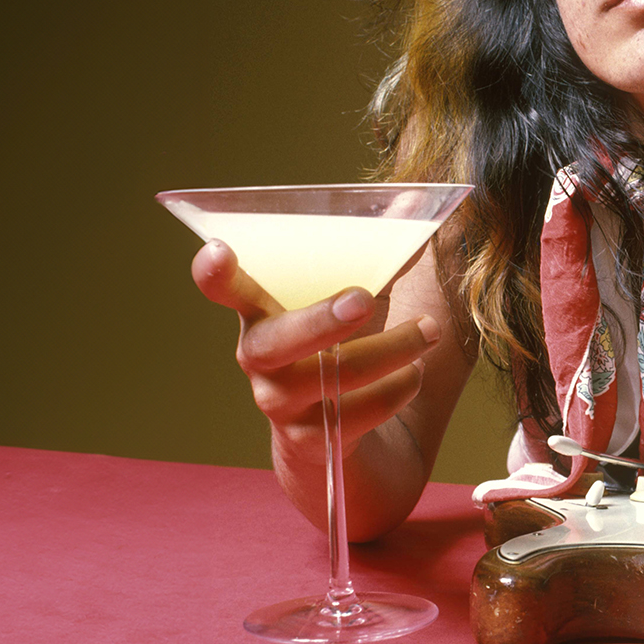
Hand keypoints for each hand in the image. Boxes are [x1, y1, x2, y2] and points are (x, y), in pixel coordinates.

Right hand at [190, 240, 440, 461]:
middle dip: (321, 319)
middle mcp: (260, 358)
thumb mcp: (357, 300)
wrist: (341, 437)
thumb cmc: (343, 349)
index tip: (217, 251)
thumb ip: (380, 254)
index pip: (225, 290)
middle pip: (275, 342)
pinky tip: (413, 374)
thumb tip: (413, 203)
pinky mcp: (311, 440)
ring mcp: (280, 403)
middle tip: (364, 298)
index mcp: (262, 312)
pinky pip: (356, 414)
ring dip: (391, 348)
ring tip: (429, 330)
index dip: (214, 274)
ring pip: (330, 377)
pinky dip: (396, 389)